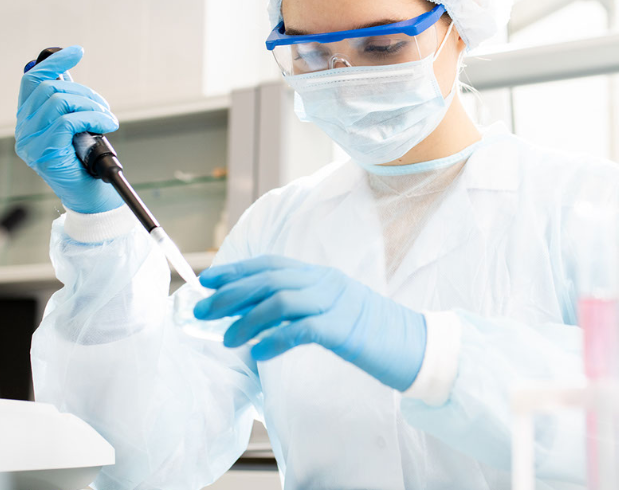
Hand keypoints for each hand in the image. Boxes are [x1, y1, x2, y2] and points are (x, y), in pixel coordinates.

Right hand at [15, 46, 122, 213]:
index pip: (32, 80)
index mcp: (28, 120)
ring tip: (108, 118)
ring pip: (59, 102)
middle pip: (49, 89)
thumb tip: (65, 72)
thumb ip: (67, 103)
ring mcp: (30, 143)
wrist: (91, 198)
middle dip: (84, 92)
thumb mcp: (76, 126)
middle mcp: (23, 130)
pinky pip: (68, 121)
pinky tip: (108, 124)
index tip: (77, 52)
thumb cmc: (85, 162)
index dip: (54, 63)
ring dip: (91, 105)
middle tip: (104, 106)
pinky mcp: (44, 153)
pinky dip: (93, 118)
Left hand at [193, 255, 426, 390]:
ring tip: (227, 340)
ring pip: (280, 301)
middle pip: (269, 279)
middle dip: (230, 294)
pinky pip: (301, 330)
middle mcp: (326, 282)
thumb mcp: (334, 312)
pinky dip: (275, 340)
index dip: (236, 271)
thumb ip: (303, 308)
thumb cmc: (373, 335)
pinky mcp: (344, 330)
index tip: (207, 282)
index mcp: (322, 276)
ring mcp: (336, 304)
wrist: (416, 347)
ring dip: (247, 320)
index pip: (271, 264)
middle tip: (202, 312)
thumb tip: (259, 317)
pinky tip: (258, 353)